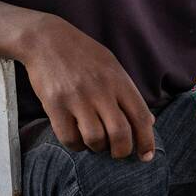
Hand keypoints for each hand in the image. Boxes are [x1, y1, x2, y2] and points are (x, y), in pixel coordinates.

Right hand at [19, 14, 155, 160]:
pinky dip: (76, 145)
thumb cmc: (83, 54)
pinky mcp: (55, 105)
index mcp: (118, 80)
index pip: (140, 116)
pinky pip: (69, 138)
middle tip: (117, 152)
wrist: (46, 39)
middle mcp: (100, 90)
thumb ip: (129, 93)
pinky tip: (77, 138)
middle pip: (120, 133)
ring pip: (95, 139)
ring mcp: (77, 98)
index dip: (146, 141)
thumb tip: (148, 121)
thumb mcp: (111, 66)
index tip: (146, 156)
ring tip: (95, 140)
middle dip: (122, 151)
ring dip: (97, 148)